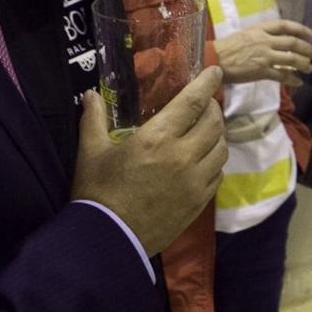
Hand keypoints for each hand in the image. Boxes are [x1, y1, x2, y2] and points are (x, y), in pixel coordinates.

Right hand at [71, 72, 227, 254]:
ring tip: (204, 132)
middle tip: (203, 105)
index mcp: (157, 139)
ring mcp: (195, 182)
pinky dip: (214, 162)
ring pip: (221, 149)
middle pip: (214, 124)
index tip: (215, 71)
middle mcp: (183, 157)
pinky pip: (217, 174)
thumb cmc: (97, 192)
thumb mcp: (90, 152)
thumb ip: (93, 119)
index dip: (206, 84)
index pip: (192, 103)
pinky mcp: (199, 203)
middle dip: (212, 109)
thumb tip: (91, 95)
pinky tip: (202, 160)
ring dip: (216, 136)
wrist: (108, 239)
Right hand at [212, 20, 311, 85]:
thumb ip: (261, 36)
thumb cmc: (226, 48)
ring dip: (303, 64)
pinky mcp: (261, 72)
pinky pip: (281, 76)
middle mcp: (264, 41)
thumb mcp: (245, 35)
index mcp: (259, 29)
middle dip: (306, 48)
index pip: (284, 25)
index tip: (310, 34)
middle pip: (292, 42)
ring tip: (310, 68)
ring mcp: (264, 56)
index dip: (300, 29)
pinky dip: (292, 79)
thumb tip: (276, 40)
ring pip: (290, 59)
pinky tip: (298, 82)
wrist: (213, 60)